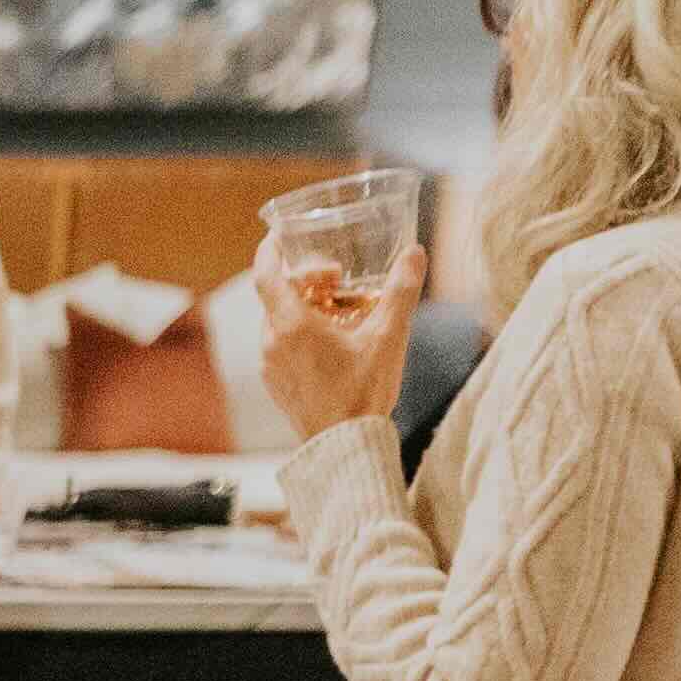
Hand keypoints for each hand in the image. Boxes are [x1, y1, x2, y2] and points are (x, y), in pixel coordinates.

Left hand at [254, 245, 421, 441]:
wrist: (345, 445)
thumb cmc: (363, 392)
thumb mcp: (388, 337)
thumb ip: (401, 291)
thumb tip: (414, 253)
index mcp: (291, 325)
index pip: (265, 274)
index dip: (269, 250)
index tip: (278, 236)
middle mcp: (272, 343)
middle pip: (277, 294)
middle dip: (306, 278)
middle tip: (339, 279)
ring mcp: (270, 365)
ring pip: (279, 319)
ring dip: (305, 305)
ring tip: (341, 309)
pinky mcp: (276, 382)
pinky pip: (281, 344)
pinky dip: (300, 330)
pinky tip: (333, 339)